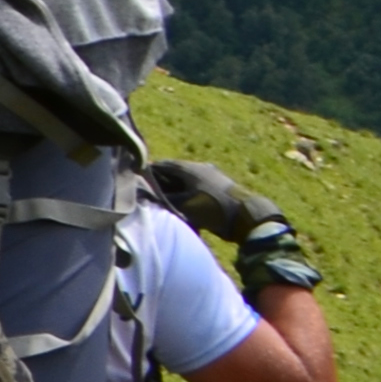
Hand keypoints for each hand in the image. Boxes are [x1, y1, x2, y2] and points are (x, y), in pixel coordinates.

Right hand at [145, 157, 292, 249]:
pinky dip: (186, 196)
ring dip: (174, 192)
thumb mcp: (183, 204)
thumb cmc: (212, 207)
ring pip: (184, 183)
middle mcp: (199, 168)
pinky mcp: (217, 189)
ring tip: (164, 204)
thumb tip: (143, 194)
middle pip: (172, 174)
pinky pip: (194, 190)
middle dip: (160, 185)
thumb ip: (162, 197)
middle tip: (148, 197)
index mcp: (189, 167)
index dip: (147, 175)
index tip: (135, 185)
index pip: (160, 165)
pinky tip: (181, 208)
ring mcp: (210, 177)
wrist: (245, 216)